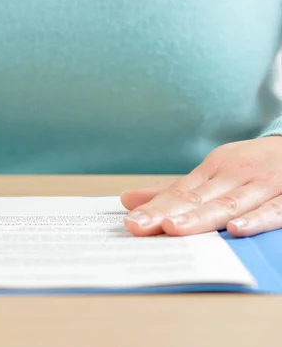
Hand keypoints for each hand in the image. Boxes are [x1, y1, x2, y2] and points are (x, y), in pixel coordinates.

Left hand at [121, 136, 281, 237]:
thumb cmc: (253, 165)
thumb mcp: (213, 171)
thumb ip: (173, 190)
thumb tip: (128, 200)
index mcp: (213, 170)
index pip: (178, 192)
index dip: (154, 208)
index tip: (130, 222)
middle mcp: (234, 175)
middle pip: (196, 198)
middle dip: (166, 213)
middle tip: (138, 226)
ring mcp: (262, 185)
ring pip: (228, 203)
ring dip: (201, 217)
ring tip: (173, 228)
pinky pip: (273, 210)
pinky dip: (256, 219)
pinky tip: (236, 229)